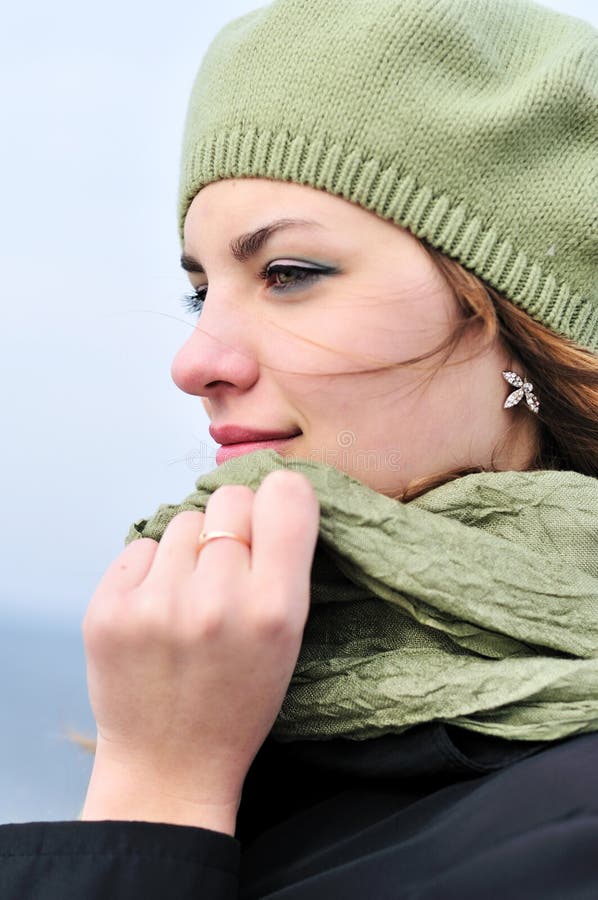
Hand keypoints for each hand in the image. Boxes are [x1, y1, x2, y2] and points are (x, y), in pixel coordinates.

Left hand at [80, 469, 318, 831]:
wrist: (170, 764)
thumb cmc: (239, 700)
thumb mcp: (289, 637)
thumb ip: (285, 563)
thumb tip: (271, 488)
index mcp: (274, 609)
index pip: (285, 496)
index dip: (281, 499)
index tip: (274, 517)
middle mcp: (215, 601)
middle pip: (230, 499)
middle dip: (233, 525)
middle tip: (228, 568)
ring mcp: (156, 604)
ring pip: (183, 520)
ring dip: (190, 549)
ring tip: (189, 598)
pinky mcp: (108, 609)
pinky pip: (140, 546)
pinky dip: (151, 569)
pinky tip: (157, 610)